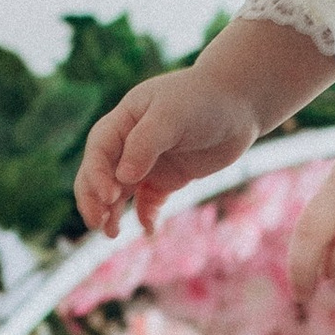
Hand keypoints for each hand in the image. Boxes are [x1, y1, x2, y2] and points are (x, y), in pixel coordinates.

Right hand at [76, 62, 262, 234]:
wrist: (240, 104)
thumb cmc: (203, 100)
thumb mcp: (172, 115)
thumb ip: (145, 144)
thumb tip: (123, 178)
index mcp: (124, 120)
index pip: (99, 151)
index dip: (96, 174)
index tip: (109, 196)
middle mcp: (130, 143)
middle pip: (101, 174)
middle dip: (94, 199)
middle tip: (98, 223)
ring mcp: (148, 162)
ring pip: (120, 191)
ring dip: (112, 213)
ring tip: (112, 233)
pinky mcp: (168, 178)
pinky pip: (148, 201)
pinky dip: (145, 216)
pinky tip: (149, 229)